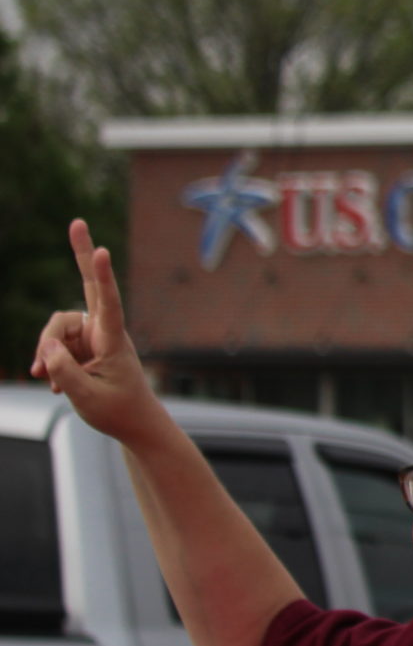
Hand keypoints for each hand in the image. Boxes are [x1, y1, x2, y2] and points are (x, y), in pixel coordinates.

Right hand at [31, 221, 168, 445]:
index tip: (103, 251)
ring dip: (47, 354)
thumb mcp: (86, 396)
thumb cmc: (117, 411)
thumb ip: (64, 371)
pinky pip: (54, 346)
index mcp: (114, 340)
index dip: (103, 277)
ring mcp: (91, 336)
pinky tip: (57, 386)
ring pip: (55, 330)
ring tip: (51, 382)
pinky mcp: (81, 346)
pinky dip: (50, 364)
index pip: (108, 303)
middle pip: (88, 286)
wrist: (132, 424)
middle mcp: (104, 331)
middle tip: (76, 221)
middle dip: (81, 254)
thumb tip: (50, 348)